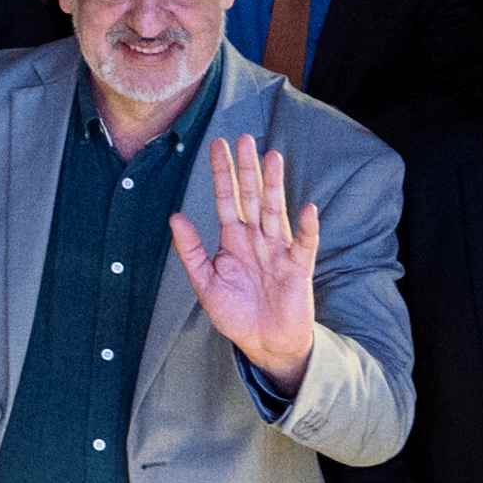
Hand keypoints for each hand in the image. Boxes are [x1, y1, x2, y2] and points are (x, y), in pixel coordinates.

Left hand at [164, 136, 323, 379]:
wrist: (264, 343)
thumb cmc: (236, 313)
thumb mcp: (206, 284)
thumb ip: (191, 251)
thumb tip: (174, 217)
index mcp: (233, 241)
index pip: (226, 200)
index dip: (222, 174)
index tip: (218, 146)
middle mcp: (257, 239)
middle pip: (252, 197)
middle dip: (248, 169)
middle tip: (244, 139)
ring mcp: (279, 250)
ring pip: (276, 211)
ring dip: (275, 185)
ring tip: (273, 157)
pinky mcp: (298, 267)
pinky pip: (304, 243)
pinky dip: (308, 227)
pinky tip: (308, 208)